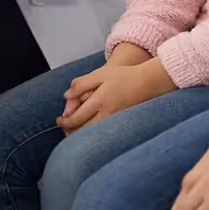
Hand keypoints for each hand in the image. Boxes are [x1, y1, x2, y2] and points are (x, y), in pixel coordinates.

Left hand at [56, 58, 175, 133]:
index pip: (77, 118)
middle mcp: (108, 115)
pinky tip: (91, 131)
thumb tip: (66, 96)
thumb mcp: (100, 74)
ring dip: (81, 136)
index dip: (64, 122)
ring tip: (74, 131)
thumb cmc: (124, 76)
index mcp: (100, 101)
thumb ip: (81, 84)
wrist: (150, 82)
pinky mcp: (124, 126)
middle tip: (64, 128)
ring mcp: (117, 122)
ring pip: (94, 136)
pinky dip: (94, 135)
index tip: (59, 120)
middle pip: (84, 131)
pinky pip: (105, 135)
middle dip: (71, 132)